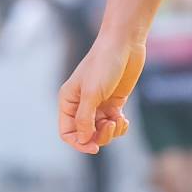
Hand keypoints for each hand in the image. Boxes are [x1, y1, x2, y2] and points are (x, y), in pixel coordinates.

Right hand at [59, 29, 146, 153]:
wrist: (124, 44)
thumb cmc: (104, 64)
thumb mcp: (91, 93)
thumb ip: (85, 118)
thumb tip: (84, 140)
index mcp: (68, 101)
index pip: (67, 132)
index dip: (79, 143)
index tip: (94, 147)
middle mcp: (81, 104)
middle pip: (86, 134)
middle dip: (99, 136)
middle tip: (110, 126)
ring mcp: (98, 104)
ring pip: (101, 131)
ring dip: (111, 132)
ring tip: (119, 120)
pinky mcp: (114, 102)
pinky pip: (113, 124)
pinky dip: (119, 126)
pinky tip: (124, 119)